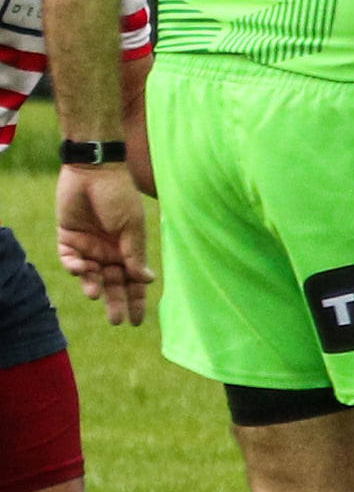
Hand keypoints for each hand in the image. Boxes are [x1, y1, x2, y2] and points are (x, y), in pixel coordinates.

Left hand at [56, 164, 153, 325]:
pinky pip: (70, 260)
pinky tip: (80, 267)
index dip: (137, 301)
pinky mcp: (68, 238)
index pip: (134, 281)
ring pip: (90, 276)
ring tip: (95, 294)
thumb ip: (135, 254)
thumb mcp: (132, 227)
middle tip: (116, 321)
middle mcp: (109, 251)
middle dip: (115, 302)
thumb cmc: (119, 195)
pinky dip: (74, 267)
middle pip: (113, 284)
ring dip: (92, 286)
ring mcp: (88, 246)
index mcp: (129, 249)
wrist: (94, 170)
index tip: (138, 321)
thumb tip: (147, 280)